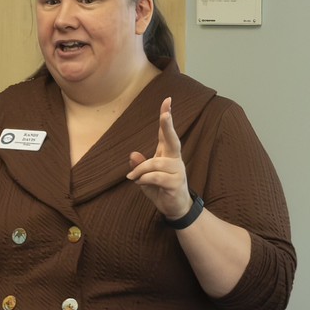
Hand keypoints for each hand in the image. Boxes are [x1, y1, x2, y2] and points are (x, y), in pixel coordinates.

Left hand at [127, 97, 191, 219]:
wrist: (175, 208)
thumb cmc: (161, 189)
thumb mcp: (145, 177)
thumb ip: (139, 166)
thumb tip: (132, 154)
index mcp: (168, 154)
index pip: (167, 133)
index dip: (166, 116)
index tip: (167, 100)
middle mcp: (175, 159)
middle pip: (172, 139)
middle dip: (168, 125)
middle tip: (165, 113)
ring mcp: (177, 170)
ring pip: (155, 163)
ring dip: (140, 170)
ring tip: (133, 178)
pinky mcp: (176, 183)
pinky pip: (156, 177)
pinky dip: (144, 179)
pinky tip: (140, 183)